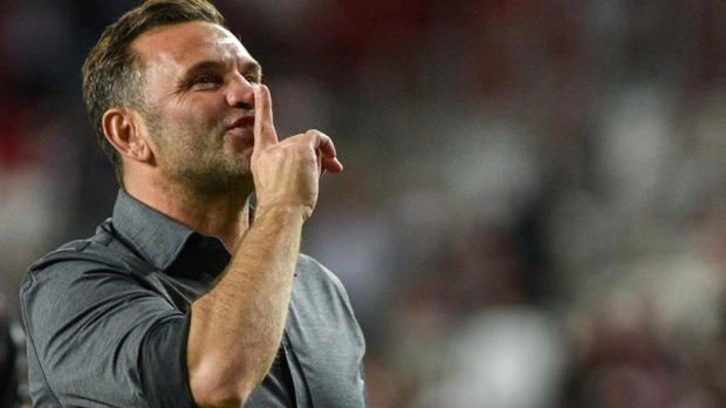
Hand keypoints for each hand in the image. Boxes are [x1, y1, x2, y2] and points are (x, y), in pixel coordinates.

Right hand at [250, 85, 342, 218]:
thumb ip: (297, 169)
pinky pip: (317, 138)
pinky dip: (327, 145)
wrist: (281, 213)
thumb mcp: (282, 187)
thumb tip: (326, 161)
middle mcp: (270, 150)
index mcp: (260, 159)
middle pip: (297, 143)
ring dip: (322, 157)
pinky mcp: (301, 148)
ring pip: (310, 143)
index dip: (263, 107)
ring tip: (329, 172)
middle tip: (331, 170)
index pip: (261, 129)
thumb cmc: (283, 210)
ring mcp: (285, 147)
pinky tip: (333, 159)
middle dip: (314, 157)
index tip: (261, 89)